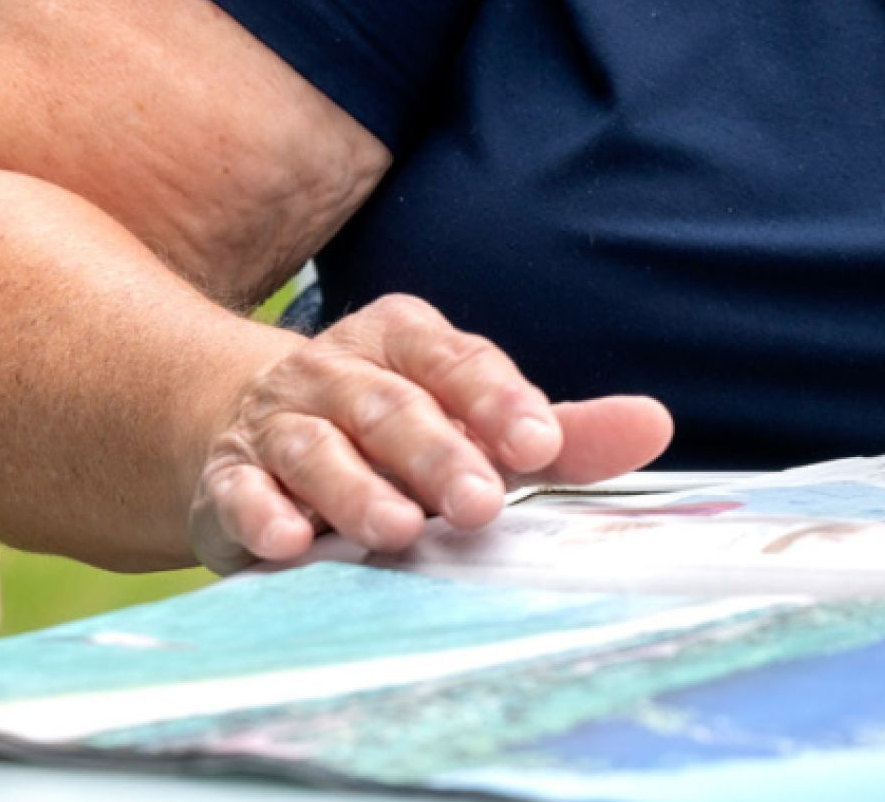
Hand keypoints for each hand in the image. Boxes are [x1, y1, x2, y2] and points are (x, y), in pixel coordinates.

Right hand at [187, 293, 672, 572]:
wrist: (249, 426)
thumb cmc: (391, 428)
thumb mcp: (469, 416)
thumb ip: (557, 429)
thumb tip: (654, 424)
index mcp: (405, 341)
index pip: (455, 361)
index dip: (496, 400)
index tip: (539, 444)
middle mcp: (338, 370)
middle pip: (389, 405)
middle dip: (434, 452)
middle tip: (479, 503)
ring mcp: (279, 421)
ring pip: (317, 447)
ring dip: (354, 488)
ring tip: (395, 531)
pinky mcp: (230, 476)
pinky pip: (242, 490)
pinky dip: (261, 513)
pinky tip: (288, 542)